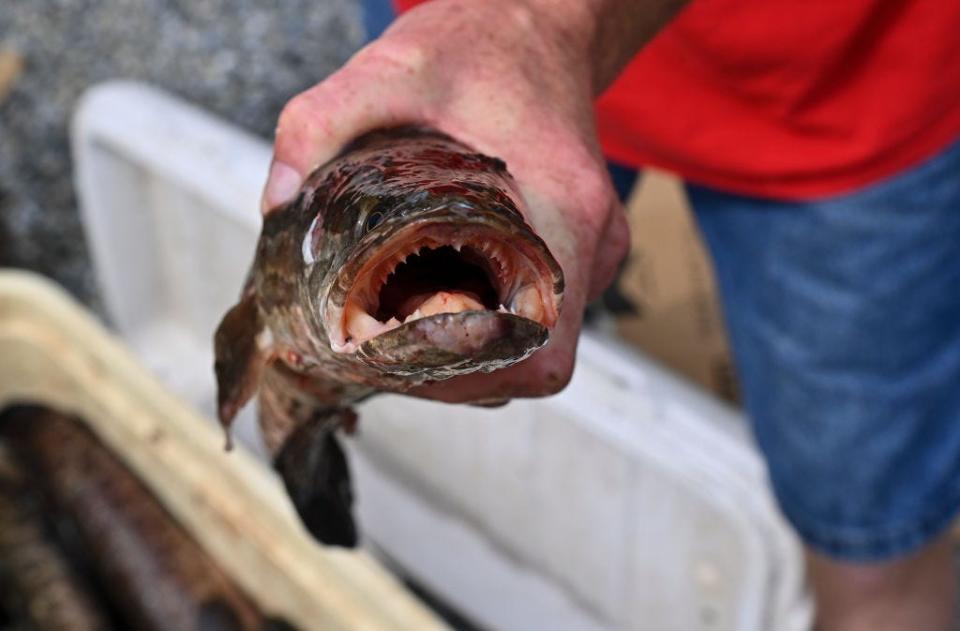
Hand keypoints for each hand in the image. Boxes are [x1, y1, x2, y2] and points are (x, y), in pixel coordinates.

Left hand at [265, 0, 628, 401]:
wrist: (540, 26)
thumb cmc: (479, 45)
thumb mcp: (389, 68)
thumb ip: (320, 124)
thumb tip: (276, 206)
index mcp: (562, 207)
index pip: (540, 347)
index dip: (473, 377)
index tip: (405, 361)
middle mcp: (592, 241)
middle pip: (532, 359)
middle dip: (454, 373)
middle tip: (377, 349)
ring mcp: (592, 250)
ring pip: (534, 344)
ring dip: (469, 354)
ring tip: (396, 325)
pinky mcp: (581, 249)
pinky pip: (538, 315)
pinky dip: (485, 324)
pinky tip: (433, 297)